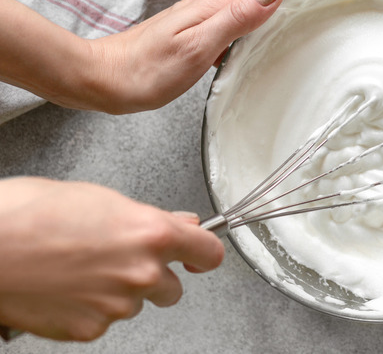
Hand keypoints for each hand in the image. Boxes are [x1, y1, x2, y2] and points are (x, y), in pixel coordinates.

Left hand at [0, 0, 306, 113]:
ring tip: (309, 22)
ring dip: (283, 9)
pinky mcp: (203, 32)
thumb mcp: (198, 46)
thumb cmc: (148, 70)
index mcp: (216, 2)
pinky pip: (242, 22)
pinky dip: (263, 25)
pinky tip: (270, 40)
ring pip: (256, 5)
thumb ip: (237, 18)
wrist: (108, 79)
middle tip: (329, 9)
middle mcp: (214, 3)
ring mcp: (208, 17)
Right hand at [0, 177, 223, 340]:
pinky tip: (66, 288)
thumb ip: (147, 216)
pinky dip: (90, 309)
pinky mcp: (91, 330)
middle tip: (119, 260)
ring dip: (120, 292)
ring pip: (136, 304)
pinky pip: (104, 321)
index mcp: (151, 234)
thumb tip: (178, 221)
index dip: (202, 252)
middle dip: (155, 276)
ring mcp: (118, 305)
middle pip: (173, 287)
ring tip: (81, 270)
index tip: (198, 254)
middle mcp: (142, 273)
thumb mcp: (99, 198)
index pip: (208, 252)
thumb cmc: (29, 214)